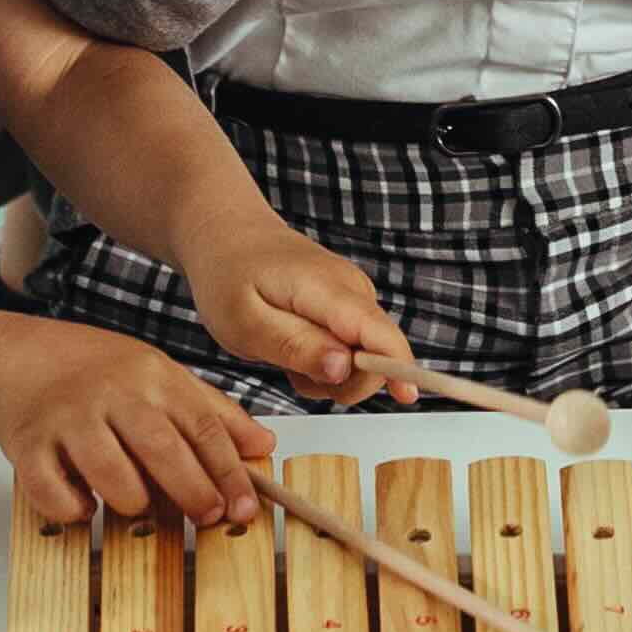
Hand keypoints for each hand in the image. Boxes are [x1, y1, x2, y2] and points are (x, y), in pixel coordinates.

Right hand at [0, 320, 279, 529]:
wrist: (19, 357)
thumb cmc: (97, 371)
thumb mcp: (160, 376)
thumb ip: (212, 411)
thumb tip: (263, 445)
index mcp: (151, 377)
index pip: (201, 427)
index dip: (228, 471)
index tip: (243, 507)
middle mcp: (112, 395)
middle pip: (162, 451)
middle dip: (192, 492)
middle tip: (206, 517)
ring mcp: (68, 420)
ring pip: (111, 475)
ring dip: (132, 502)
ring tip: (139, 508)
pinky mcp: (29, 445)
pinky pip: (52, 491)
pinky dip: (72, 509)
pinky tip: (85, 507)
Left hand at [183, 221, 399, 399]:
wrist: (225, 235)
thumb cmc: (228, 276)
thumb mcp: (245, 322)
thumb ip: (295, 346)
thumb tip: (342, 369)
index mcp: (329, 290)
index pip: (382, 335)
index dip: (400, 369)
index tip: (406, 397)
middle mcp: (353, 290)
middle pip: (379, 353)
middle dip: (344, 381)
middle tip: (293, 374)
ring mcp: (353, 296)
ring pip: (364, 356)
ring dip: (328, 373)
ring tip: (283, 353)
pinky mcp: (347, 305)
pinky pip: (351, 348)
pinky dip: (324, 361)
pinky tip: (292, 345)